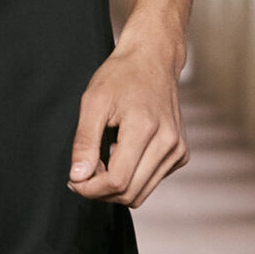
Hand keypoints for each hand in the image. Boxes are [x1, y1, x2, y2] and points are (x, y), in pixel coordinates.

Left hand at [66, 32, 188, 208]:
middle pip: (129, 192)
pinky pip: (150, 182)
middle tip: (82, 173)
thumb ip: (84, 142)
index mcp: (145, 128)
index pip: (117, 180)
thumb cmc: (122, 76)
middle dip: (100, 191)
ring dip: (115, 187)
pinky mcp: (180, 154)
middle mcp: (168, 142)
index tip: (74, 180)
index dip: (90, 188)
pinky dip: (132, 178)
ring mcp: (178, 150)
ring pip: (140, 193)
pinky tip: (123, 154)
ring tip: (102, 161)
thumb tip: (78, 177)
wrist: (153, 60)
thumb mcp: (93, 102)